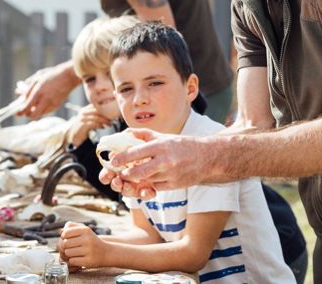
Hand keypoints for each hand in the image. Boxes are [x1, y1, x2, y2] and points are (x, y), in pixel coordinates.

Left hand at [16, 63, 78, 118]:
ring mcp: (52, 104)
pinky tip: (41, 103)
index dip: (20, 112)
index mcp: (38, 92)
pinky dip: (42, 109)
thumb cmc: (51, 75)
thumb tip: (17, 92)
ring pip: (39, 114)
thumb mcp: (37, 78)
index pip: (26, 107)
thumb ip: (26, 86)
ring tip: (33, 105)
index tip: (17, 113)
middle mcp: (44, 100)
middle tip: (25, 111)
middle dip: (27, 115)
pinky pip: (46, 111)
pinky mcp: (57, 106)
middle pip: (33, 116)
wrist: (68, 77)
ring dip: (35, 111)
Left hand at [58, 221, 106, 268]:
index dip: (63, 237)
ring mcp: (89, 251)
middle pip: (65, 244)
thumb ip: (71, 227)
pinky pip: (72, 261)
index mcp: (86, 230)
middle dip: (65, 247)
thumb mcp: (84, 230)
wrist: (106, 253)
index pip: (65, 233)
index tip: (68, 239)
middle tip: (71, 248)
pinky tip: (78, 259)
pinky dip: (73, 261)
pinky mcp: (89, 261)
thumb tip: (60, 232)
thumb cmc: (91, 241)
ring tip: (75, 253)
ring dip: (69, 255)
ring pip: (67, 253)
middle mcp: (88, 239)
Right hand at [66, 105, 113, 145]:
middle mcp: (83, 112)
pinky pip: (93, 124)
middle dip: (106, 115)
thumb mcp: (91, 119)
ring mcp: (82, 118)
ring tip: (110, 124)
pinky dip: (99, 125)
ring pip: (96, 117)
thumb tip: (110, 115)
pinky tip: (103, 127)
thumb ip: (97, 116)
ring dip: (104, 121)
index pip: (96, 106)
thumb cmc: (85, 127)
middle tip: (113, 119)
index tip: (113, 113)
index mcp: (86, 109)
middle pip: (97, 111)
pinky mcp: (82, 125)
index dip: (105, 109)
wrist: (74, 135)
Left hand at [109, 128, 228, 191]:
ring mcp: (170, 174)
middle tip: (121, 174)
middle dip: (127, 174)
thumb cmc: (182, 145)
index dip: (122, 158)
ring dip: (137, 181)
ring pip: (146, 181)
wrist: (207, 158)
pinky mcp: (174, 185)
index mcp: (161, 146)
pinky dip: (150, 184)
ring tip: (131, 177)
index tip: (113, 161)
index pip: (136, 152)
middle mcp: (165, 161)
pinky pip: (156, 187)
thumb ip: (143, 135)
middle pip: (139, 171)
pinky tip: (148, 180)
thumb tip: (125, 133)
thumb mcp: (163, 136)